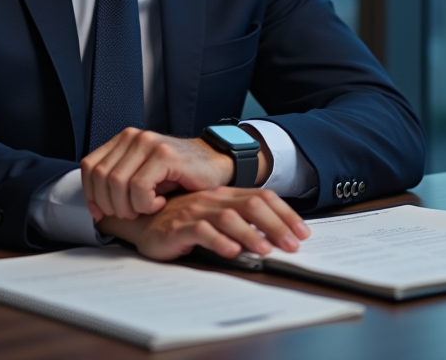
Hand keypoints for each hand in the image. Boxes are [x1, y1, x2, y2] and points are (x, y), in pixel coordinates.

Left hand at [81, 128, 234, 220]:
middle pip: (101, 178)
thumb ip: (119, 183)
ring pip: (117, 184)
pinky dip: (146, 204)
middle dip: (112, 205)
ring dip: (130, 207)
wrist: (216, 164)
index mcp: (123, 140)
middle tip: (132, 213)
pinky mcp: (164, 155)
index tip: (102, 212)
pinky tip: (159, 203)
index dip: (91, 194)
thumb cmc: (180, 175)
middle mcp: (133, 137)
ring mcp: (148, 143)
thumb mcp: (143, 175)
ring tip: (147, 208)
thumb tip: (95, 208)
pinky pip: (139, 187)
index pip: (89, 166)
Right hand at [97, 187, 311, 260]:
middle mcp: (213, 199)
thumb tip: (275, 240)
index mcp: (225, 194)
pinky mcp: (178, 227)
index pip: (262, 197)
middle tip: (292, 245)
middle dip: (276, 225)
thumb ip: (240, 223)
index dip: (285, 214)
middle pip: (251, 205)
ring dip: (250, 234)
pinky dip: (218, 242)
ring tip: (265, 251)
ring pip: (229, 217)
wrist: (143, 221)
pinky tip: (231, 252)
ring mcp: (195, 211)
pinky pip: (201, 231)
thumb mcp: (214, 218)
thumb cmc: (181, 221)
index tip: (303, 232)